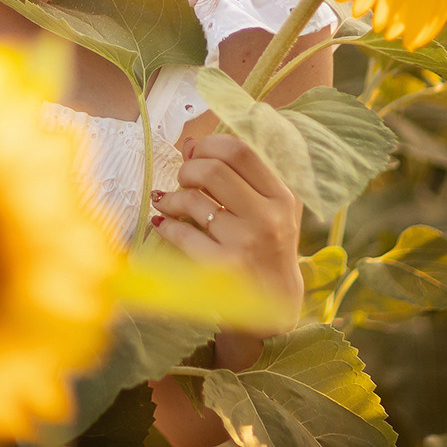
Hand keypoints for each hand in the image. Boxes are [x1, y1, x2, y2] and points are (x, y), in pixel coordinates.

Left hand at [149, 133, 302, 366]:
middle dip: (188, 169)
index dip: (209, 145)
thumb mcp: (265, 208)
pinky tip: (164, 223)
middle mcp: (268, 218)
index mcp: (282, 197)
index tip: (197, 154)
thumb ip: (235, 174)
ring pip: (194, 200)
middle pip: (214, 169)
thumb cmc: (265, 247)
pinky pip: (182, 233)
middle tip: (184, 181)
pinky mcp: (223, 267)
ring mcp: (246, 243)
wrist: (274, 305)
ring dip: (172, 198)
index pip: (241, 151)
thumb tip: (189, 142)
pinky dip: (166, 224)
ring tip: (169, 202)